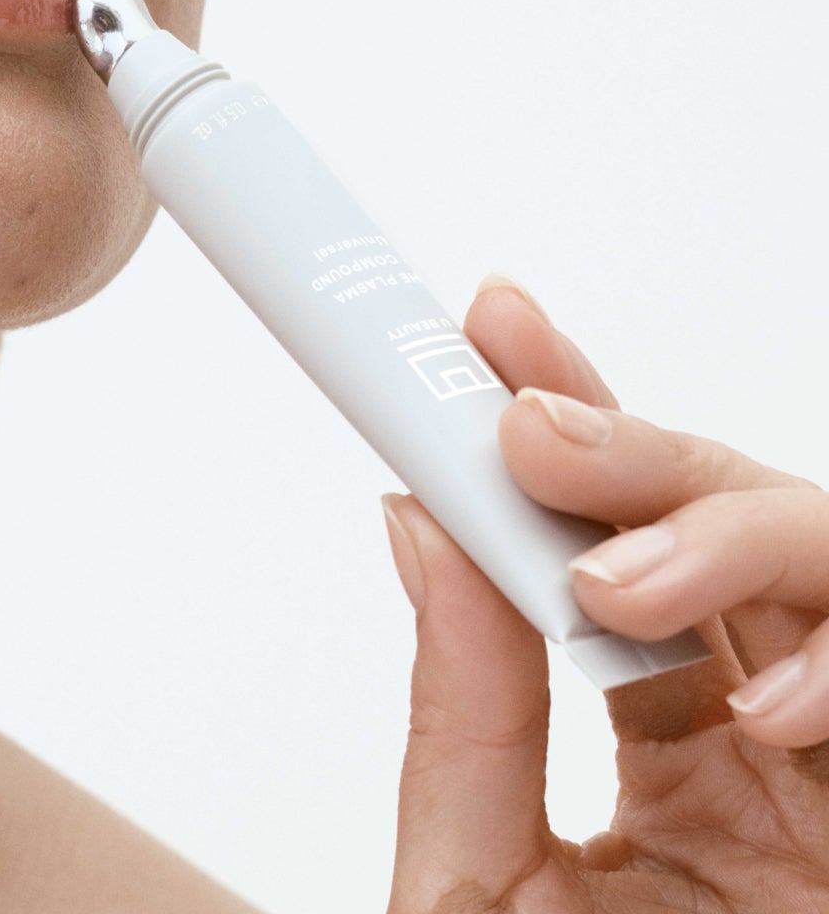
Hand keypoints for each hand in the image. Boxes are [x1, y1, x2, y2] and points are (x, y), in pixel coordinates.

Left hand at [381, 275, 828, 909]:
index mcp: (663, 766)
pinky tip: (751, 709)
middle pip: (738, 541)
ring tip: (607, 571)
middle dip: (639, 451)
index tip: (485, 329)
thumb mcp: (475, 886)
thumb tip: (416, 523)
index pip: (621, 552)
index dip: (574, 420)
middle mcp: (772, 766)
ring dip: (728, 536)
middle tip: (525, 421)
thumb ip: (465, 712)